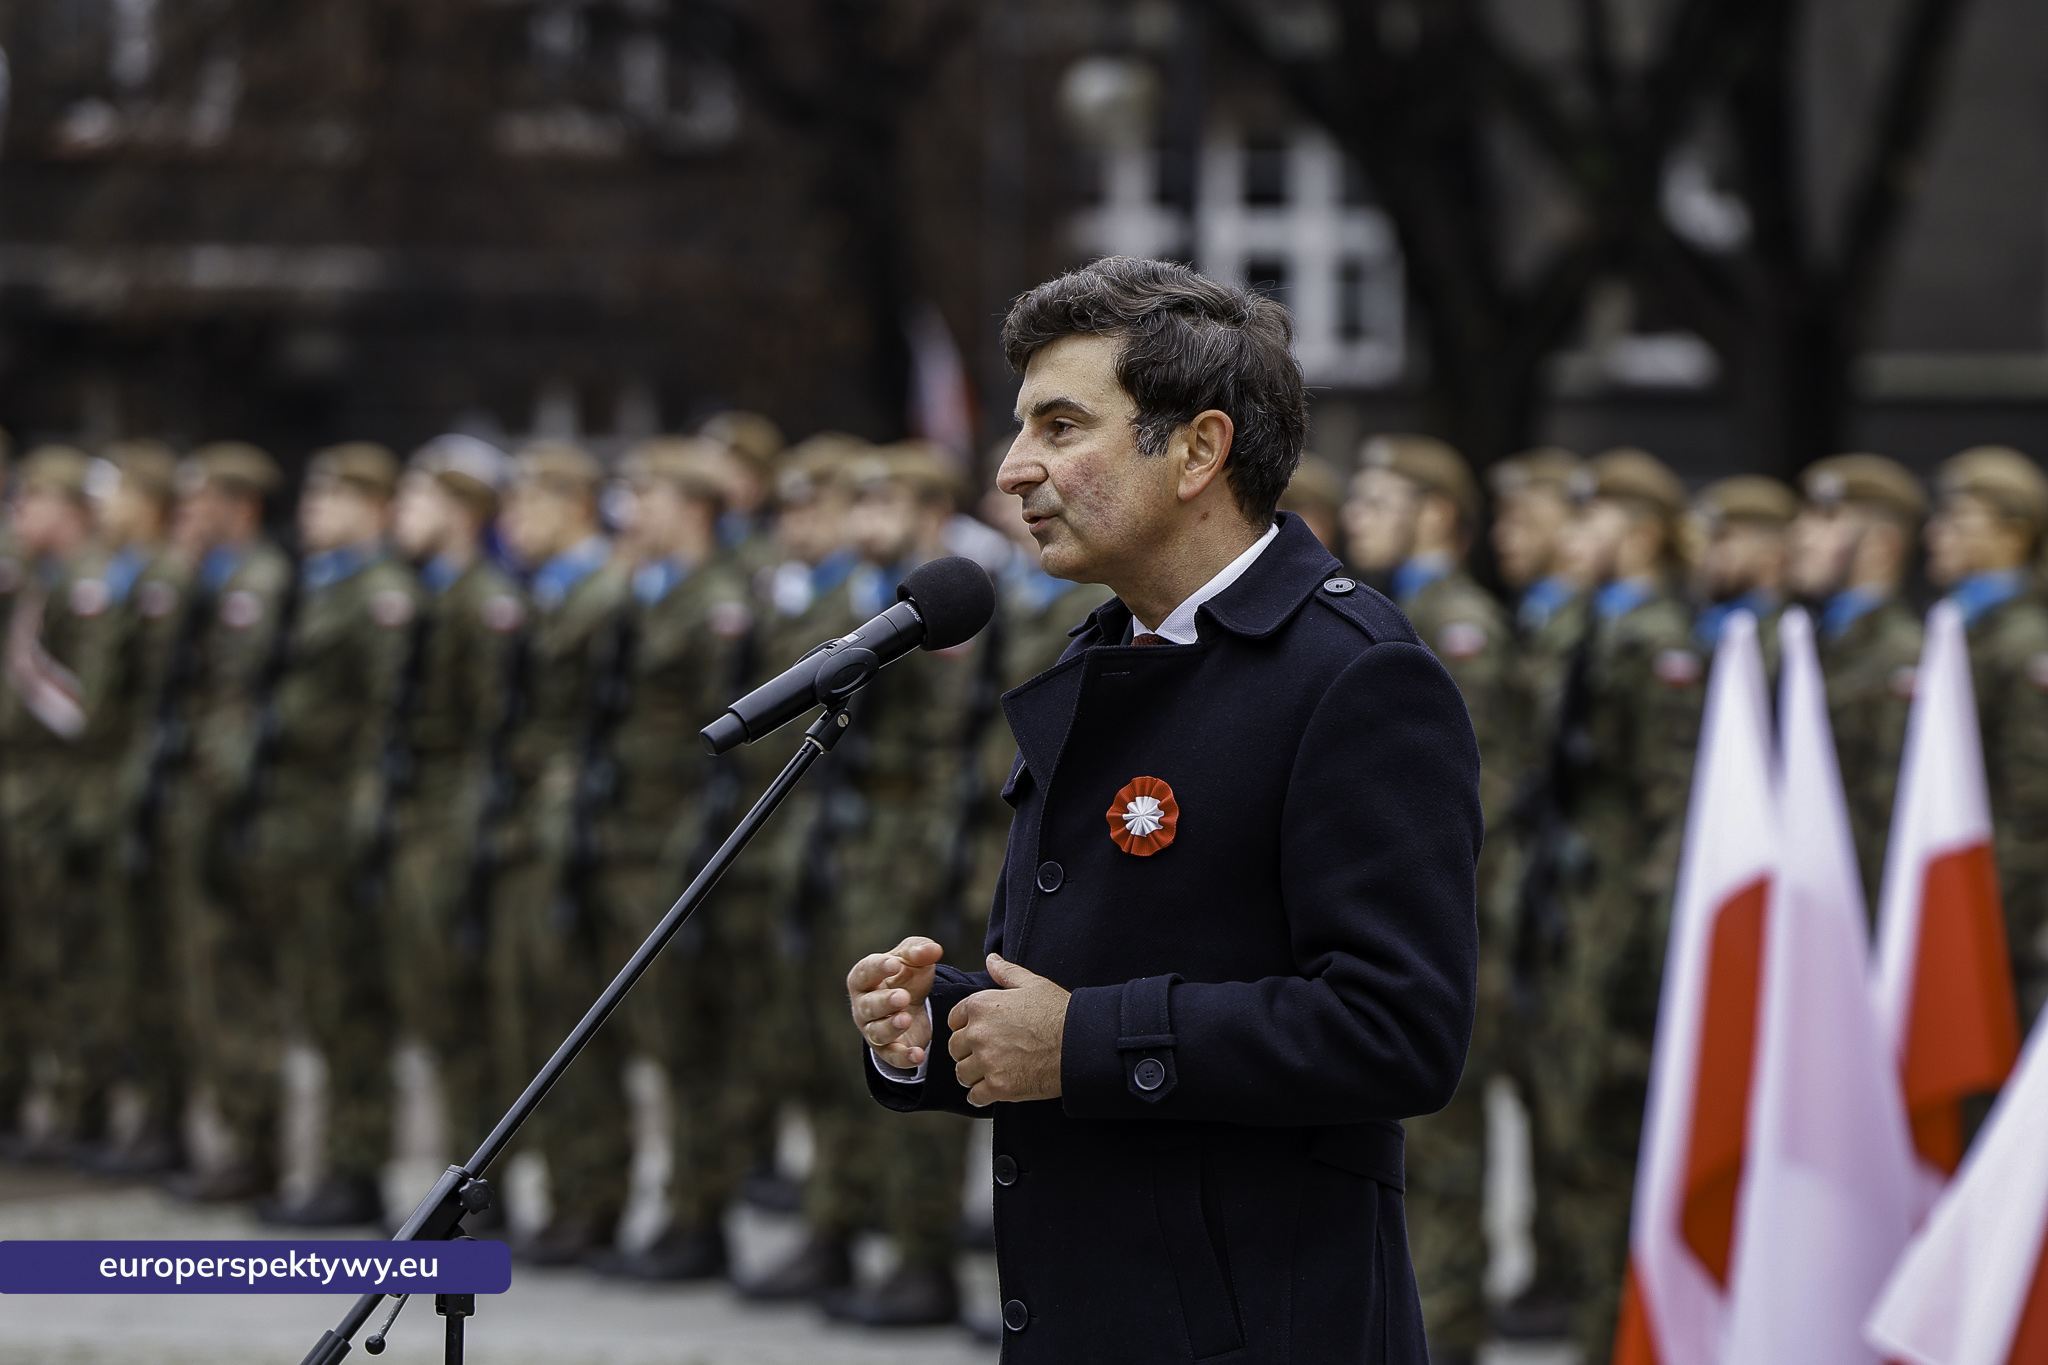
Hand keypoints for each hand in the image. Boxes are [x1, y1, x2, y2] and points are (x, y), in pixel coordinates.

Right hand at [848, 936, 943, 1070]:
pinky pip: (892, 1056)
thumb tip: (934, 950)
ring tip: (906, 1020)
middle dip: (885, 1002)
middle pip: (868, 1006)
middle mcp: (863, 1006)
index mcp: (864, 979)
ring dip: (891, 1027)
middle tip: (902, 997)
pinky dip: (904, 1057)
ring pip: (877, 1032)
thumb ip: (920, 950)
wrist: (914, 1003)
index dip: (877, 968)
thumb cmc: (906, 976)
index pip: (865, 972)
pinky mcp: (888, 1050)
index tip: (894, 964)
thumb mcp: (913, 958)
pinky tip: (918, 1054)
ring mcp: (873, 1030)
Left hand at [948, 954, 1068, 1106]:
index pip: (954, 1020)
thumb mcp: (1034, 985)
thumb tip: (991, 960)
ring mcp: (988, 1061)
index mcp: (982, 1005)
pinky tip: (995, 1090)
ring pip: (962, 1074)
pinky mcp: (999, 1087)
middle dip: (968, 1053)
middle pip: (955, 1048)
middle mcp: (979, 1032)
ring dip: (974, 1076)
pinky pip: (975, 1097)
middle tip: (988, 1056)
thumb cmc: (1060, 1012)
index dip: (967, 1027)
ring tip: (991, 1073)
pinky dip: (982, 1096)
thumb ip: (1007, 973)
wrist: (1082, 1044)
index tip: (981, 1034)